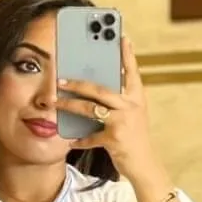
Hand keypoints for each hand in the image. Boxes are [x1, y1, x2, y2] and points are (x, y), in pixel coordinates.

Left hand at [54, 36, 166, 194]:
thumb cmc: (135, 139)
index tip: (121, 36)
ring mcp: (122, 122)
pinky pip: (91, 137)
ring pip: (90, 109)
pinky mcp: (114, 139)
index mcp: (136, 98)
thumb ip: (119, 102)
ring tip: (56, 103)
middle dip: (78, 84)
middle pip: (100, 89)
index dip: (126, 54)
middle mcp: (130, 107)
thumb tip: (96, 90)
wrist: (145, 165)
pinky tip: (70, 140)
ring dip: (70, 106)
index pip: (131, 72)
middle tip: (60, 80)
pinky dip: (80, 140)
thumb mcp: (133, 116)